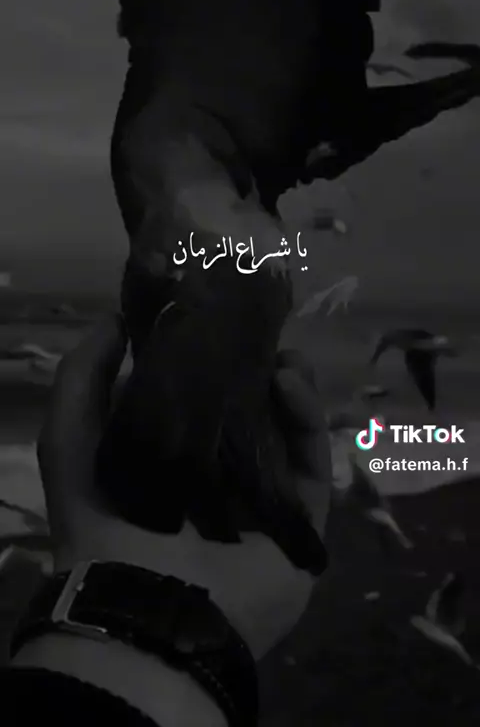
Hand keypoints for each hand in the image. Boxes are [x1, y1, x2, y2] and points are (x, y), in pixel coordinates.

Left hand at [37, 313, 330, 660]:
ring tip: (286, 355)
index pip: (194, 401)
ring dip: (290, 388)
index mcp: (165, 463)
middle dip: (256, 370)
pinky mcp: (296, 520)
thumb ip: (84, 376)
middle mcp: (213, 480)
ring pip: (286, 434)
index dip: (206, 359)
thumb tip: (114, 317)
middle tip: (260, 333)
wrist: (150, 604)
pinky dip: (308, 419)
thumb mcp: (70, 439)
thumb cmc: (104, 518)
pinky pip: (312, 464)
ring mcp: (258, 502)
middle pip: (247, 413)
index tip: (214, 319)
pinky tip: (293, 381)